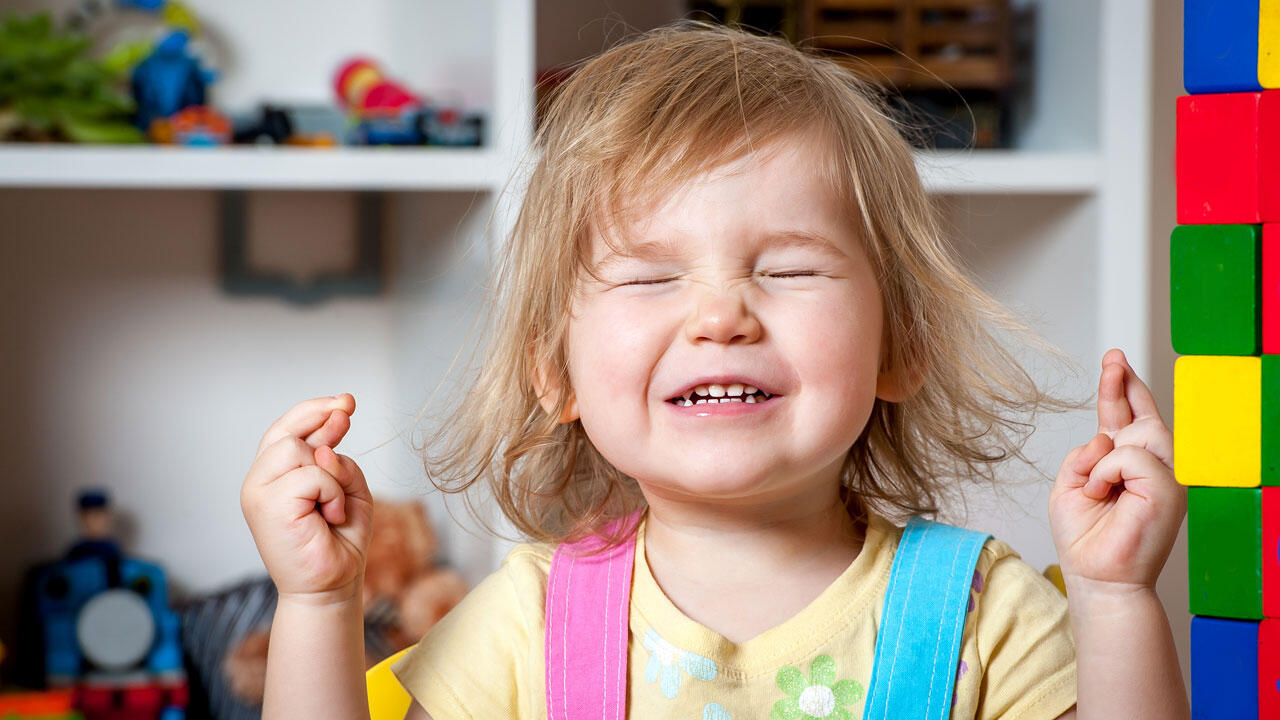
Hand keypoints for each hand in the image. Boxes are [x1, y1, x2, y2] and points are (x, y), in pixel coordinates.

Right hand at [240, 394, 372, 603]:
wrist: (331, 585)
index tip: (345, 401)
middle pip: (287, 431)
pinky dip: (331, 492)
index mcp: (274, 475)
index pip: (286, 429)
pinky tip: (329, 516)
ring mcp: (258, 492)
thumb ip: (338, 462)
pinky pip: (311, 475)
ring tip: (332, 507)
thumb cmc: (338, 540)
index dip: (314, 410)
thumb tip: (325, 446)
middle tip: (346, 426)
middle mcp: (260, 481)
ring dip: (331, 476)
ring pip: (298, 450)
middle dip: (323, 425)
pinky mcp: (266, 506)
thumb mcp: (349, 489)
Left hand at [1048, 349, 1184, 592]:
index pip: (1128, 420)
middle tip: (1112, 356)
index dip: (1122, 388)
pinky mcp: (1170, 491)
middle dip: (1124, 384)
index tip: (1114, 359)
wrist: (1096, 578)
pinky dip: (1107, 471)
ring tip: (1095, 489)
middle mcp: (1152, 470)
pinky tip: (1101, 493)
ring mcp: (1166, 479)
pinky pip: (1133, 457)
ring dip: (1105, 456)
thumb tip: (1105, 436)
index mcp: (1127, 467)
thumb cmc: (1084, 539)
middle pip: (1144, 417)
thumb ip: (1083, 455)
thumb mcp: (1069, 486)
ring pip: (1142, 433)